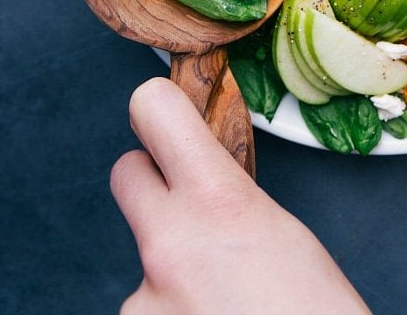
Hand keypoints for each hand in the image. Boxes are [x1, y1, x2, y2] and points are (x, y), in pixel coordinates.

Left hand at [111, 77, 372, 314]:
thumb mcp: (282, 235)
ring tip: (225, 306)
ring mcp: (143, 301)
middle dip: (152, 186)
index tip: (165, 120)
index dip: (156, 111)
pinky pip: (147, 311)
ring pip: (144, 260)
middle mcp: (167, 244)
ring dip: (171, 278)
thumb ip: (228, 200)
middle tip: (189, 216)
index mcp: (218, 202)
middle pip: (125, 174)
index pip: (151, 111)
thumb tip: (199, 183)